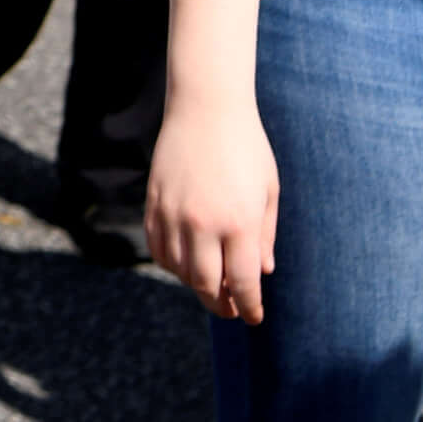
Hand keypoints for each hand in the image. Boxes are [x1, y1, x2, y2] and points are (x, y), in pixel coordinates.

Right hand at [147, 93, 278, 322]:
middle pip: (206, 285)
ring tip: (212, 284)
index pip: (242, 282)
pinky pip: (159, 250)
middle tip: (231, 310)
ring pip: (180, 271)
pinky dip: (172, 264)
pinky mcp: (154, 204)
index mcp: (239, 220)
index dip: (249, 306)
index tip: (254, 317)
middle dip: (221, 304)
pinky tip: (186, 263)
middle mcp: (204, 222)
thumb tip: (262, 273)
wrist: (207, 105)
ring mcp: (174, 214)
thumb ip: (265, 234)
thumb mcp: (268, 189)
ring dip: (196, 285)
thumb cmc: (246, 145)